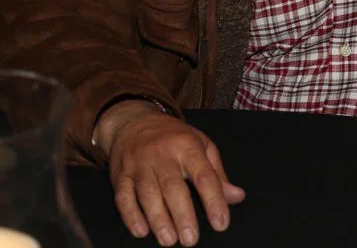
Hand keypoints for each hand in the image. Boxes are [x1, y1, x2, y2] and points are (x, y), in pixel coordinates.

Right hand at [96, 100, 245, 245]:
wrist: (134, 121)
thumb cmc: (174, 137)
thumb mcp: (202, 146)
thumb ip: (218, 174)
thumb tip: (236, 197)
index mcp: (188, 147)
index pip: (204, 176)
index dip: (214, 200)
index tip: (221, 223)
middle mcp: (163, 155)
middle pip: (173, 187)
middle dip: (182, 215)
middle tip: (190, 239)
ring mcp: (140, 164)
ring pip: (148, 193)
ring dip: (158, 218)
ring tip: (168, 240)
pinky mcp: (120, 174)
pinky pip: (123, 196)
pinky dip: (130, 215)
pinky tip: (140, 230)